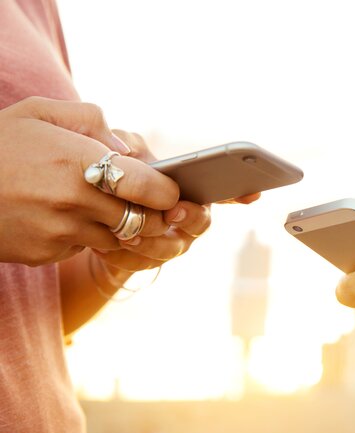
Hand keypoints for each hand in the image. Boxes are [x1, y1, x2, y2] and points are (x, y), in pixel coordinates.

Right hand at [0, 97, 177, 264]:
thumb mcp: (40, 113)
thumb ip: (92, 122)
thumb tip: (129, 149)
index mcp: (80, 162)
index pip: (152, 188)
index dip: (168, 192)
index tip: (172, 191)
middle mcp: (75, 202)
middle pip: (143, 221)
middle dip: (151, 214)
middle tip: (145, 203)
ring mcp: (60, 233)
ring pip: (116, 239)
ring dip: (117, 226)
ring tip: (94, 204)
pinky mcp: (45, 254)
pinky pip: (82, 249)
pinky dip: (83, 236)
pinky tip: (61, 217)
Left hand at [95, 131, 259, 271]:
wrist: (88, 215)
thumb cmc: (113, 177)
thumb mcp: (117, 153)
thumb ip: (124, 143)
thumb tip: (128, 149)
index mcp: (191, 190)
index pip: (224, 191)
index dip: (240, 193)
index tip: (252, 193)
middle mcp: (188, 220)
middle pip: (201, 222)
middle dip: (189, 217)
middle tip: (172, 211)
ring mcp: (170, 244)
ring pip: (170, 249)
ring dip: (151, 241)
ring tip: (127, 231)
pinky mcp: (145, 263)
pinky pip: (140, 264)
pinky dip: (123, 255)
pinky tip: (105, 244)